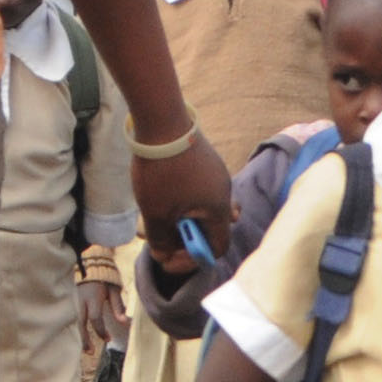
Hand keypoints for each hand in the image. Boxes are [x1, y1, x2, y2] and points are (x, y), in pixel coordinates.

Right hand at [78, 276, 125, 349]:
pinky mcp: (72, 302)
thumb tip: (124, 322)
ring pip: (75, 322)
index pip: (95, 318)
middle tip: (91, 352)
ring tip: (86, 349)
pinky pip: (73, 318)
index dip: (101, 330)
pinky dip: (77, 329)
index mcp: (92, 298)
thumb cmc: (104, 278)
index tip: (108, 339)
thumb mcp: (113, 290)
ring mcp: (74, 301)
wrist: (90, 264)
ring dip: (80, 337)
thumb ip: (117, 306)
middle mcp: (81, 301)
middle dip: (85, 339)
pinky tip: (80, 338)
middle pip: (81, 324)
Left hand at [127, 131, 233, 282]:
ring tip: (159, 213)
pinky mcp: (208, 161)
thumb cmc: (162, 172)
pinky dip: (185, 199)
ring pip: (204, 209)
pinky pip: (201, 190)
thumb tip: (163, 256)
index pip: (217, 249)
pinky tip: (164, 191)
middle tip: (160, 234)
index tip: (170, 255)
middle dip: (185, 237)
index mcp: (219, 211)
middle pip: (211, 229)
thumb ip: (161, 241)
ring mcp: (218, 175)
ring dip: (183, 217)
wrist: (163, 122)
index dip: (193, 259)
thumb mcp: (155, 214)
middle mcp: (225, 194)